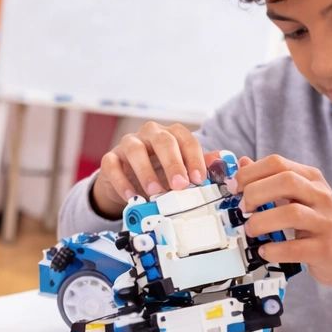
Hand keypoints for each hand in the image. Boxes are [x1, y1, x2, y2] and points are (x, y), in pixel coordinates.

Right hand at [91, 121, 220, 216]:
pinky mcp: (110, 158)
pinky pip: (112, 166)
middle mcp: (149, 134)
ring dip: (146, 171)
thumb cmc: (159, 172)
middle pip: (162, 140)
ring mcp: (127, 144)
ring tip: (155, 192)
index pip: (185, 138)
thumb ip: (199, 165)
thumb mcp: (180, 170)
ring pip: (135, 149)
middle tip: (180, 185)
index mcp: (170, 134)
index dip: (194, 158)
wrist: (128, 179)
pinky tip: (132, 197)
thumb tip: (221, 162)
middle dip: (173, 163)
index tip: (199, 178)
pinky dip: (121, 182)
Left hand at [233, 154, 331, 316]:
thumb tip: (243, 163)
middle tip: (243, 209)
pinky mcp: (324, 249)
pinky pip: (295, 247)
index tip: (234, 188)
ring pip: (291, 213)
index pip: (277, 162)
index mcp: (311, 179)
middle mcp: (320, 196)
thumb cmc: (322, 224)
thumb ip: (272, 181)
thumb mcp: (301, 197)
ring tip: (251, 231)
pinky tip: (265, 251)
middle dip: (255, 193)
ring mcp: (325, 222)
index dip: (249, 173)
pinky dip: (274, 250)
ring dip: (261, 222)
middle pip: (285, 180)